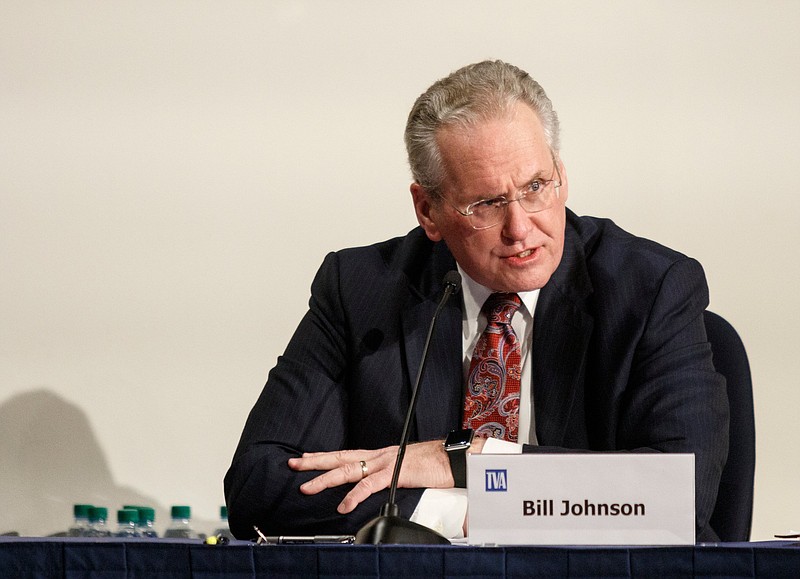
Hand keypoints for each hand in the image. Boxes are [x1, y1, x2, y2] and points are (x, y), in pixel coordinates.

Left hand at [288, 440, 454, 513]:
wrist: (451, 457)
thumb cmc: (432, 463)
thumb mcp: (404, 469)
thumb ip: (388, 475)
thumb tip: (377, 484)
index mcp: (380, 455)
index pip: (346, 454)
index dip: (324, 456)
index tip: (305, 458)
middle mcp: (378, 456)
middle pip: (340, 458)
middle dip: (315, 462)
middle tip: (293, 464)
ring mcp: (385, 463)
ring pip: (348, 470)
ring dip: (325, 479)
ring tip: (307, 487)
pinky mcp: (394, 473)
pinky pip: (369, 485)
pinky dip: (353, 495)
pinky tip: (342, 505)